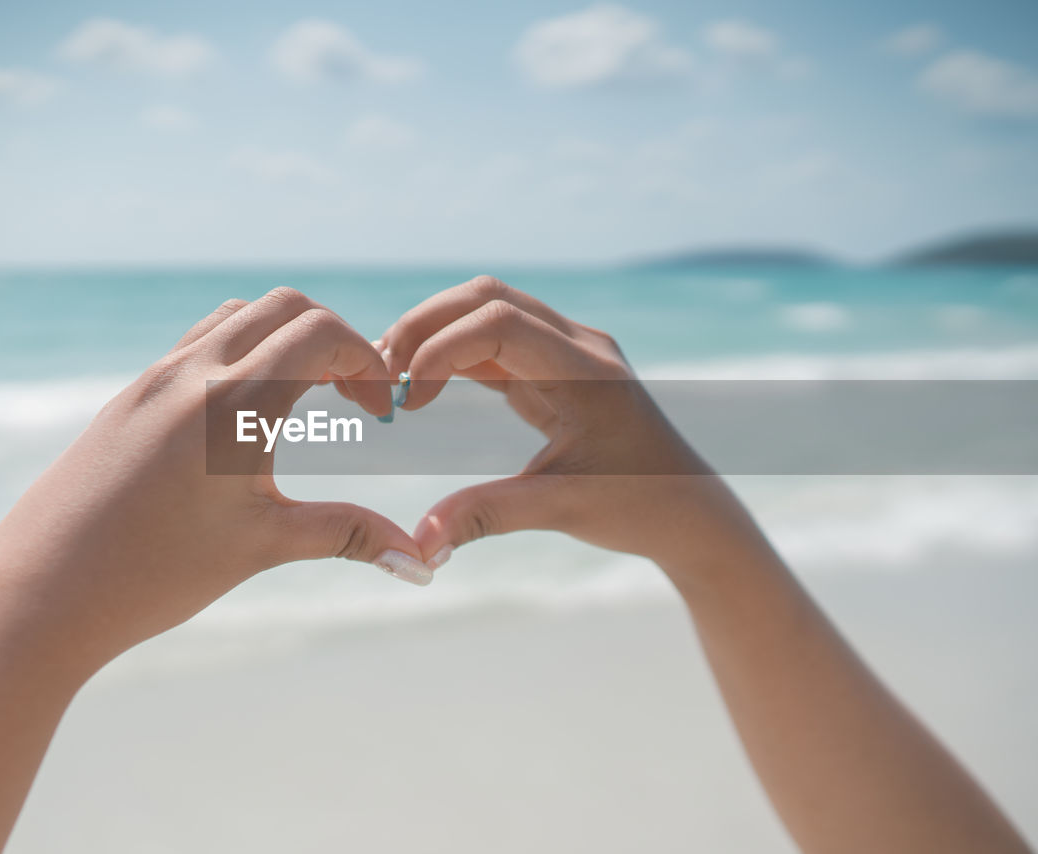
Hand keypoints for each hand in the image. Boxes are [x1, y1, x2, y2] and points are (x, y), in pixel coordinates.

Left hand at [0, 287, 428, 682]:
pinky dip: (241, 350)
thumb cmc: (152, 575)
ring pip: (237, 315)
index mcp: (232, 403)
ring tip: (304, 398)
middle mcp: (192, 373)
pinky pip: (197, 342)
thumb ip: (348, 537)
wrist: (41, 593)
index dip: (368, 363)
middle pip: (286, 306)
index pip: (321, 335)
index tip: (380, 411)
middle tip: (351, 398)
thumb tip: (421, 562)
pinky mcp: (130, 396)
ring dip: (285, 337)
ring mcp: (154, 379)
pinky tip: (245, 414)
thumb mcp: (261, 547)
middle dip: (335, 339)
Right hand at [375, 276, 758, 582]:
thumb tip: (419, 543)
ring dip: (435, 334)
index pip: (498, 323)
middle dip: (425, 326)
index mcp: (588, 370)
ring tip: (389, 377)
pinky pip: (496, 340)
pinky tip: (420, 385)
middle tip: (379, 373)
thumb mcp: (563, 510)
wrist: (690, 510)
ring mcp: (570, 350)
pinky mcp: (558, 366)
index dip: (440, 348)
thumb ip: (488, 516)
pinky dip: (453, 354)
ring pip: (488, 310)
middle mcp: (580, 345)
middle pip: (487, 297)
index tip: (407, 399)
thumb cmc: (638, 507)